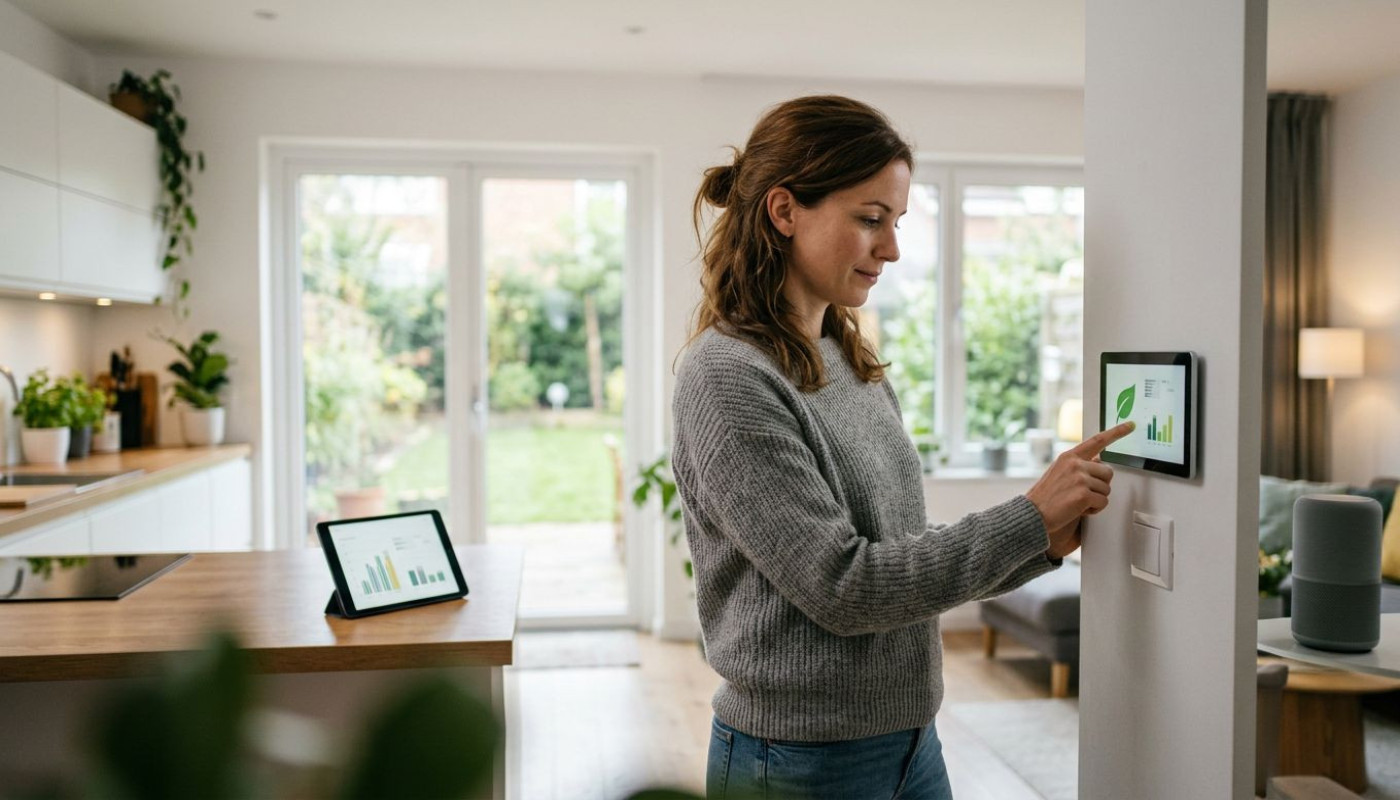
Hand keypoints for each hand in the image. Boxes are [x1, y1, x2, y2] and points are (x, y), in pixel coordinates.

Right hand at [1025, 421, 1135, 553]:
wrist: (1032, 514)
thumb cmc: (1045, 497)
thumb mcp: (1059, 473)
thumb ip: (1078, 465)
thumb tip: (1098, 461)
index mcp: (1069, 457)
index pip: (1097, 441)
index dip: (1116, 432)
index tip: (1131, 425)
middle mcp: (1075, 464)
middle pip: (1108, 472)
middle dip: (1100, 486)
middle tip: (1083, 494)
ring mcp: (1080, 478)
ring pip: (1107, 489)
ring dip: (1096, 499)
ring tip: (1077, 503)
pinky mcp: (1084, 494)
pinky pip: (1103, 502)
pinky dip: (1094, 510)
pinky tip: (1079, 510)